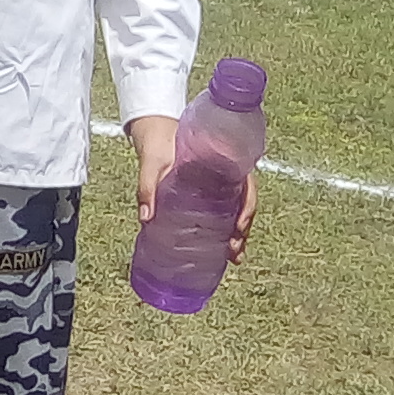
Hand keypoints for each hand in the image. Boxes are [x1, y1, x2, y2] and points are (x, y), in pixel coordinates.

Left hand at [129, 111, 258, 264]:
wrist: (157, 138)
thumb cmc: (160, 147)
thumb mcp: (153, 164)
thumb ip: (148, 187)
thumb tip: (146, 217)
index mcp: (223, 163)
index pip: (247, 186)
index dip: (247, 208)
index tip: (239, 226)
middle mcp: (228, 176)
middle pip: (246, 203)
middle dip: (243, 229)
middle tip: (234, 249)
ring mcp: (222, 187)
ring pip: (239, 211)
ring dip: (239, 234)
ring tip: (233, 256)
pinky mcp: (212, 196)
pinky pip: (227, 213)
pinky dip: (228, 231)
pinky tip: (225, 250)